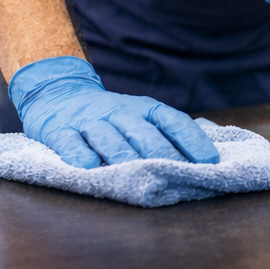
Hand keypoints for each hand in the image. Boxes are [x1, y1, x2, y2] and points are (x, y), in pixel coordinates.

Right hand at [9, 56, 219, 168]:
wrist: (58, 92)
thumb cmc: (112, 117)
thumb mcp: (141, 117)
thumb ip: (169, 133)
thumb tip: (211, 152)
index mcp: (144, 110)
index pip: (173, 121)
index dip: (192, 141)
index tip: (210, 162)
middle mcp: (119, 113)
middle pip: (143, 133)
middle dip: (162, 154)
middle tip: (177, 175)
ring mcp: (89, 121)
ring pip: (109, 138)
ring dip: (124, 156)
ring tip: (137, 173)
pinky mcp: (59, 130)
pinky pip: (69, 142)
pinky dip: (79, 154)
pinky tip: (89, 167)